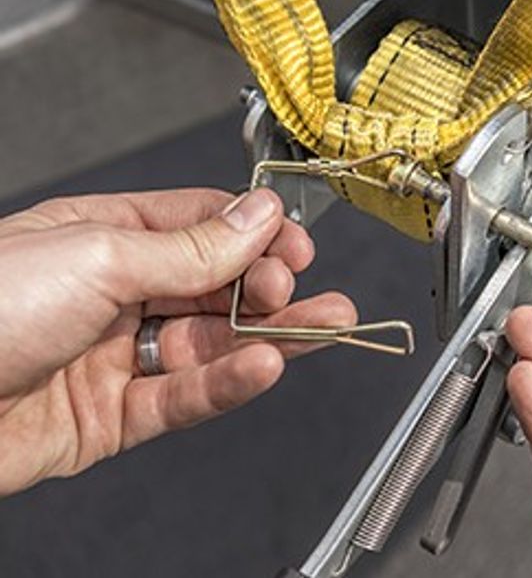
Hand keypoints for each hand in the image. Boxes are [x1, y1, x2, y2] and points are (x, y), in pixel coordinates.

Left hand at [0, 188, 354, 496]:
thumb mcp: (101, 256)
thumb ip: (192, 247)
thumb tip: (258, 216)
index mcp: (104, 236)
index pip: (200, 227)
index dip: (253, 234)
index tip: (293, 244)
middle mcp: (113, 293)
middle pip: (213, 287)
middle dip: (267, 287)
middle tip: (303, 291)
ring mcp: (114, 356)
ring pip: (210, 344)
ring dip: (271, 336)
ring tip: (329, 328)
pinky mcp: (112, 417)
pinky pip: (184, 397)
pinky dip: (228, 383)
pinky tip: (264, 366)